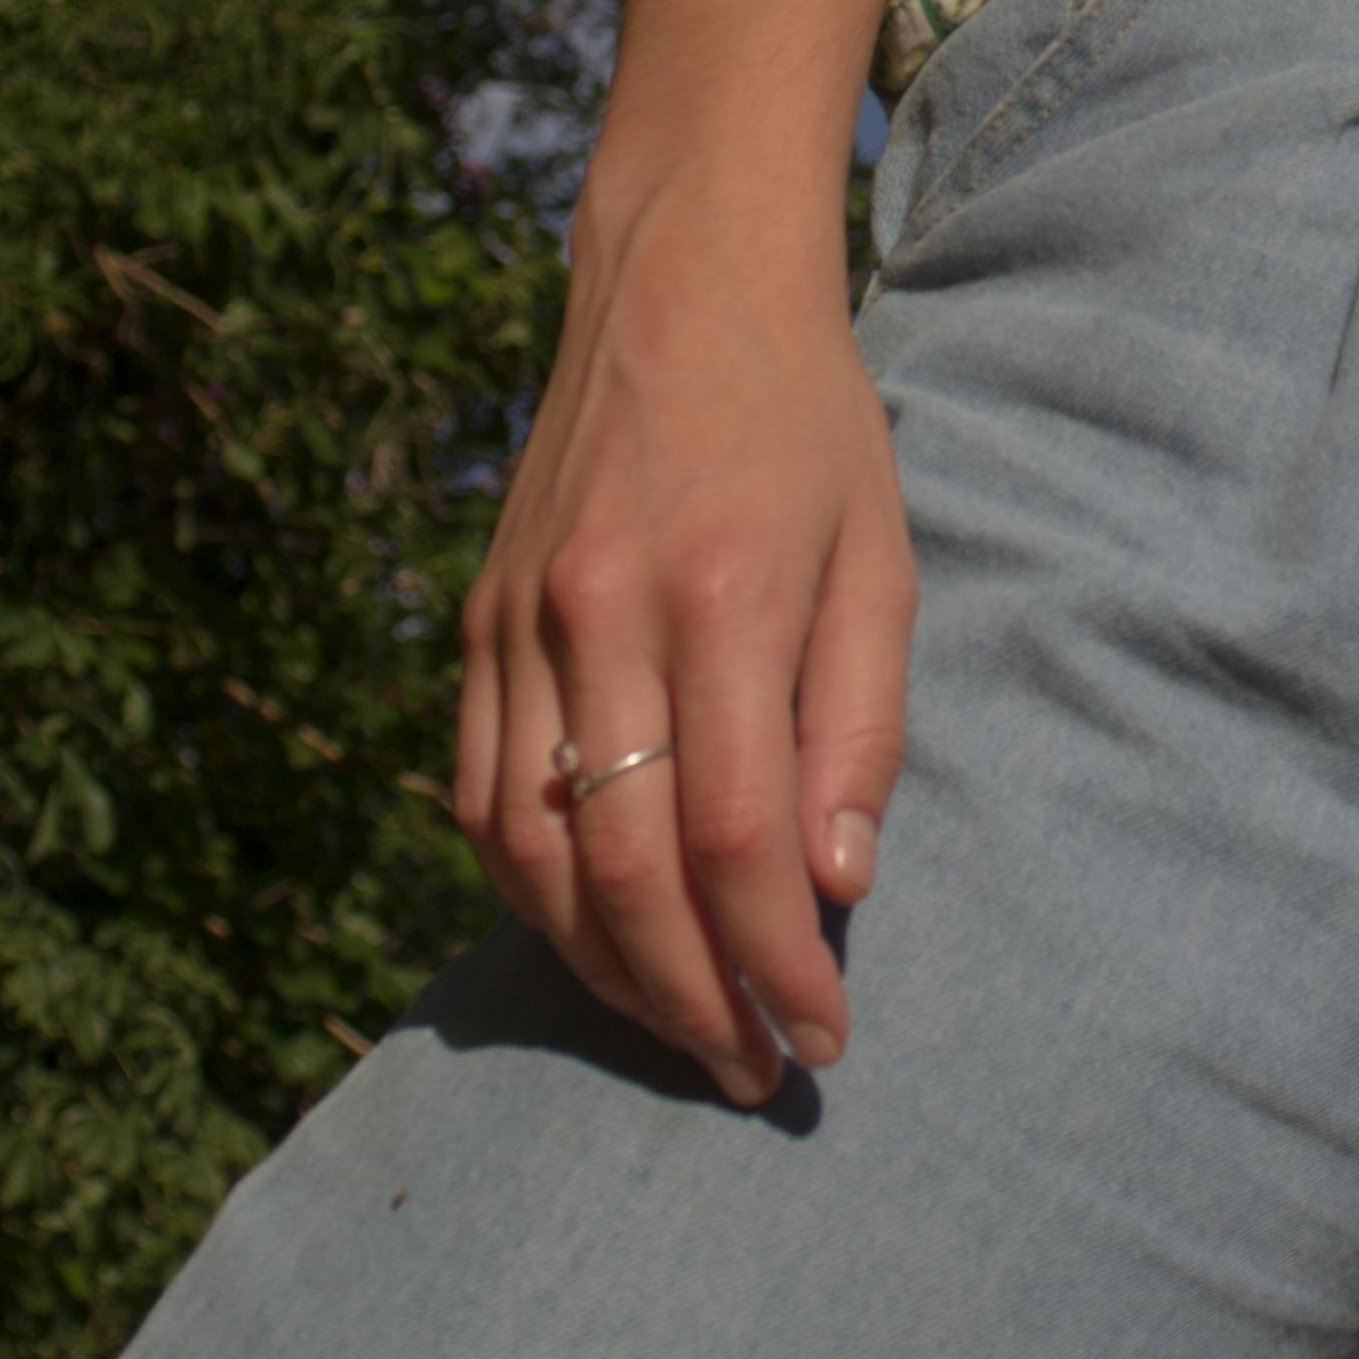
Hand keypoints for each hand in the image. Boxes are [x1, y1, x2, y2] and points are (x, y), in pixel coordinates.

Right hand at [454, 184, 913, 1104]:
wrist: (678, 286)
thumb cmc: (809, 425)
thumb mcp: (883, 557)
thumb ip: (862, 723)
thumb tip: (836, 885)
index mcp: (721, 597)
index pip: (735, 839)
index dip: (776, 963)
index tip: (824, 1041)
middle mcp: (599, 616)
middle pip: (625, 873)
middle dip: (693, 1003)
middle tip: (756, 1073)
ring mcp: (518, 623)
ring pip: (532, 855)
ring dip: (606, 971)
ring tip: (685, 1028)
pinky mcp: (475, 625)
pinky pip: (481, 798)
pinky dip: (532, 891)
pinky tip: (596, 936)